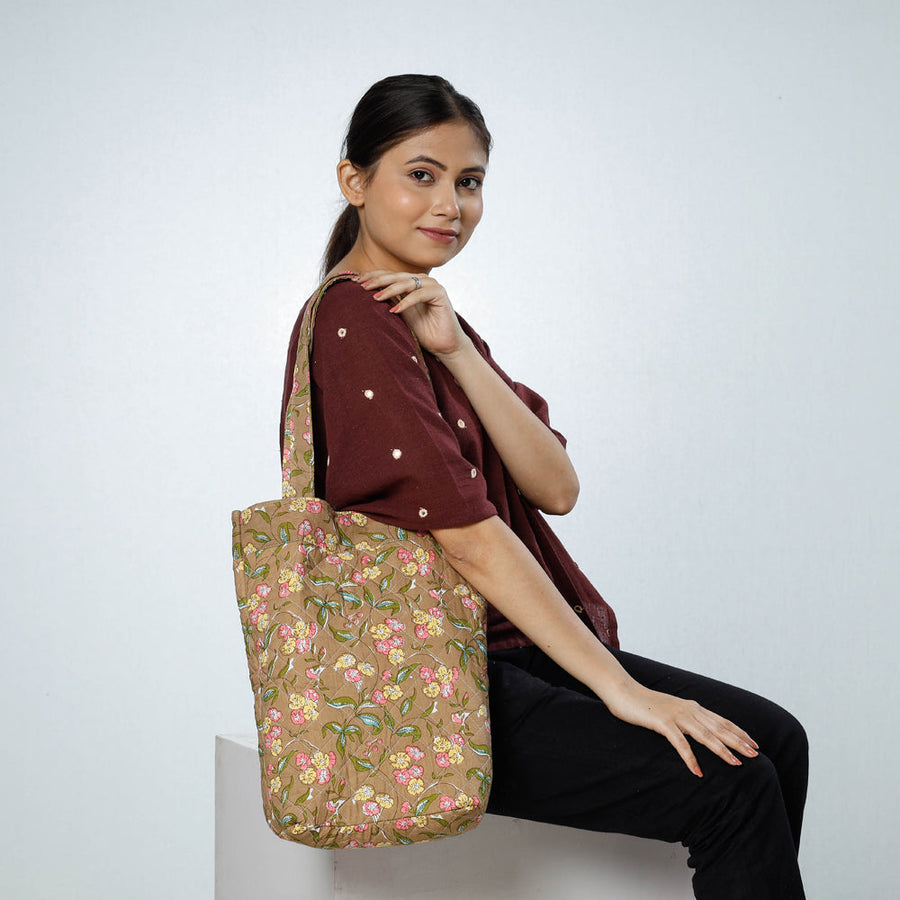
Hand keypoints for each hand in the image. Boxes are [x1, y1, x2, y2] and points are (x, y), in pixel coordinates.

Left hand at [354, 270, 468, 358]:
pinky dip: (406, 302)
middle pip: (396, 276)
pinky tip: (395, 310)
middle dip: (378, 280)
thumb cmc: (423, 330)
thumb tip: (365, 293)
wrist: (443, 345)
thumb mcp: (400, 313)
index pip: (389, 275)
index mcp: (411, 283)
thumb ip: (389, 301)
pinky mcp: (440, 294)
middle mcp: (421, 280)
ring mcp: (431, 285)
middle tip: (362, 286)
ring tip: (376, 298)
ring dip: (390, 289)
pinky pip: (420, 294)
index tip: (356, 281)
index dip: (373, 276)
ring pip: (407, 282)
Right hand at [601, 678, 759, 776]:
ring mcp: (676, 715)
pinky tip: (697, 772)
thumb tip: (697, 730)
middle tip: (755, 754)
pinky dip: (690, 758)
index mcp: (692, 706)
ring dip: (722, 750)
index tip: (754, 743)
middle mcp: (688, 709)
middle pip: (718, 728)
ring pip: (705, 735)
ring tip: (736, 763)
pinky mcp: (662, 723)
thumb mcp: (670, 710)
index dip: (739, 732)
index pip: (721, 721)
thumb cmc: (644, 703)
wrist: (623, 691)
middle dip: (738, 742)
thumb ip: (684, 719)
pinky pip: (680, 743)